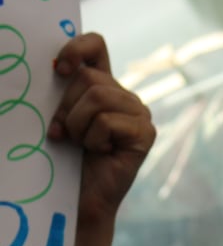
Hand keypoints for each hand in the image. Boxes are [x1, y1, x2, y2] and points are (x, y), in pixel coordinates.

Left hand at [48, 34, 154, 233]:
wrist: (81, 200)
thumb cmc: (65, 160)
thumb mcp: (60, 118)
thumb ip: (63, 94)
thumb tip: (54, 70)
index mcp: (104, 86)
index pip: (96, 45)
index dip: (76, 47)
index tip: (60, 70)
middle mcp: (125, 96)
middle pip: (90, 77)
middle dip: (67, 107)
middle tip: (62, 134)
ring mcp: (140, 114)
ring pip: (99, 96)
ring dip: (78, 124)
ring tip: (82, 145)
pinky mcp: (145, 133)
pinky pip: (108, 121)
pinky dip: (94, 139)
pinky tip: (101, 153)